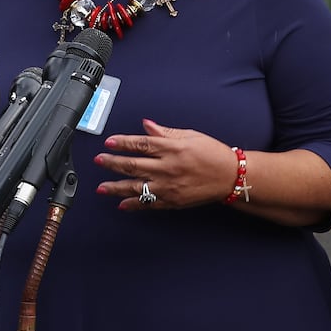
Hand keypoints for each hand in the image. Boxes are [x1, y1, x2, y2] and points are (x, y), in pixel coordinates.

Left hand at [93, 119, 235, 209]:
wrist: (230, 177)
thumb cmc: (212, 153)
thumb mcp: (190, 136)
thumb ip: (165, 132)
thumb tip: (146, 125)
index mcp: (172, 148)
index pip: (141, 144)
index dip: (122, 143)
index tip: (109, 142)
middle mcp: (168, 168)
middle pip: (133, 165)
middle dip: (113, 163)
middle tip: (99, 161)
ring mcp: (169, 186)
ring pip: (137, 187)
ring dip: (116, 187)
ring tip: (102, 187)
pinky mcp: (173, 201)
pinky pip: (149, 204)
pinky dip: (134, 205)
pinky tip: (122, 205)